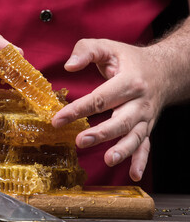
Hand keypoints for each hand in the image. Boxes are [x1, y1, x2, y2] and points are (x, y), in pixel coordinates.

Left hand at [52, 39, 166, 181]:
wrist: (165, 70)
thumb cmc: (130, 59)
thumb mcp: (109, 47)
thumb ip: (86, 50)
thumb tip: (69, 66)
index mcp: (129, 81)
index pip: (100, 98)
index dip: (78, 109)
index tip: (57, 120)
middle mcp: (140, 102)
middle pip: (120, 120)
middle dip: (101, 133)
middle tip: (81, 141)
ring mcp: (145, 117)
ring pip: (135, 136)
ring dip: (122, 149)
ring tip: (109, 160)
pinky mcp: (147, 127)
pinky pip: (145, 145)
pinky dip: (141, 160)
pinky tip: (134, 174)